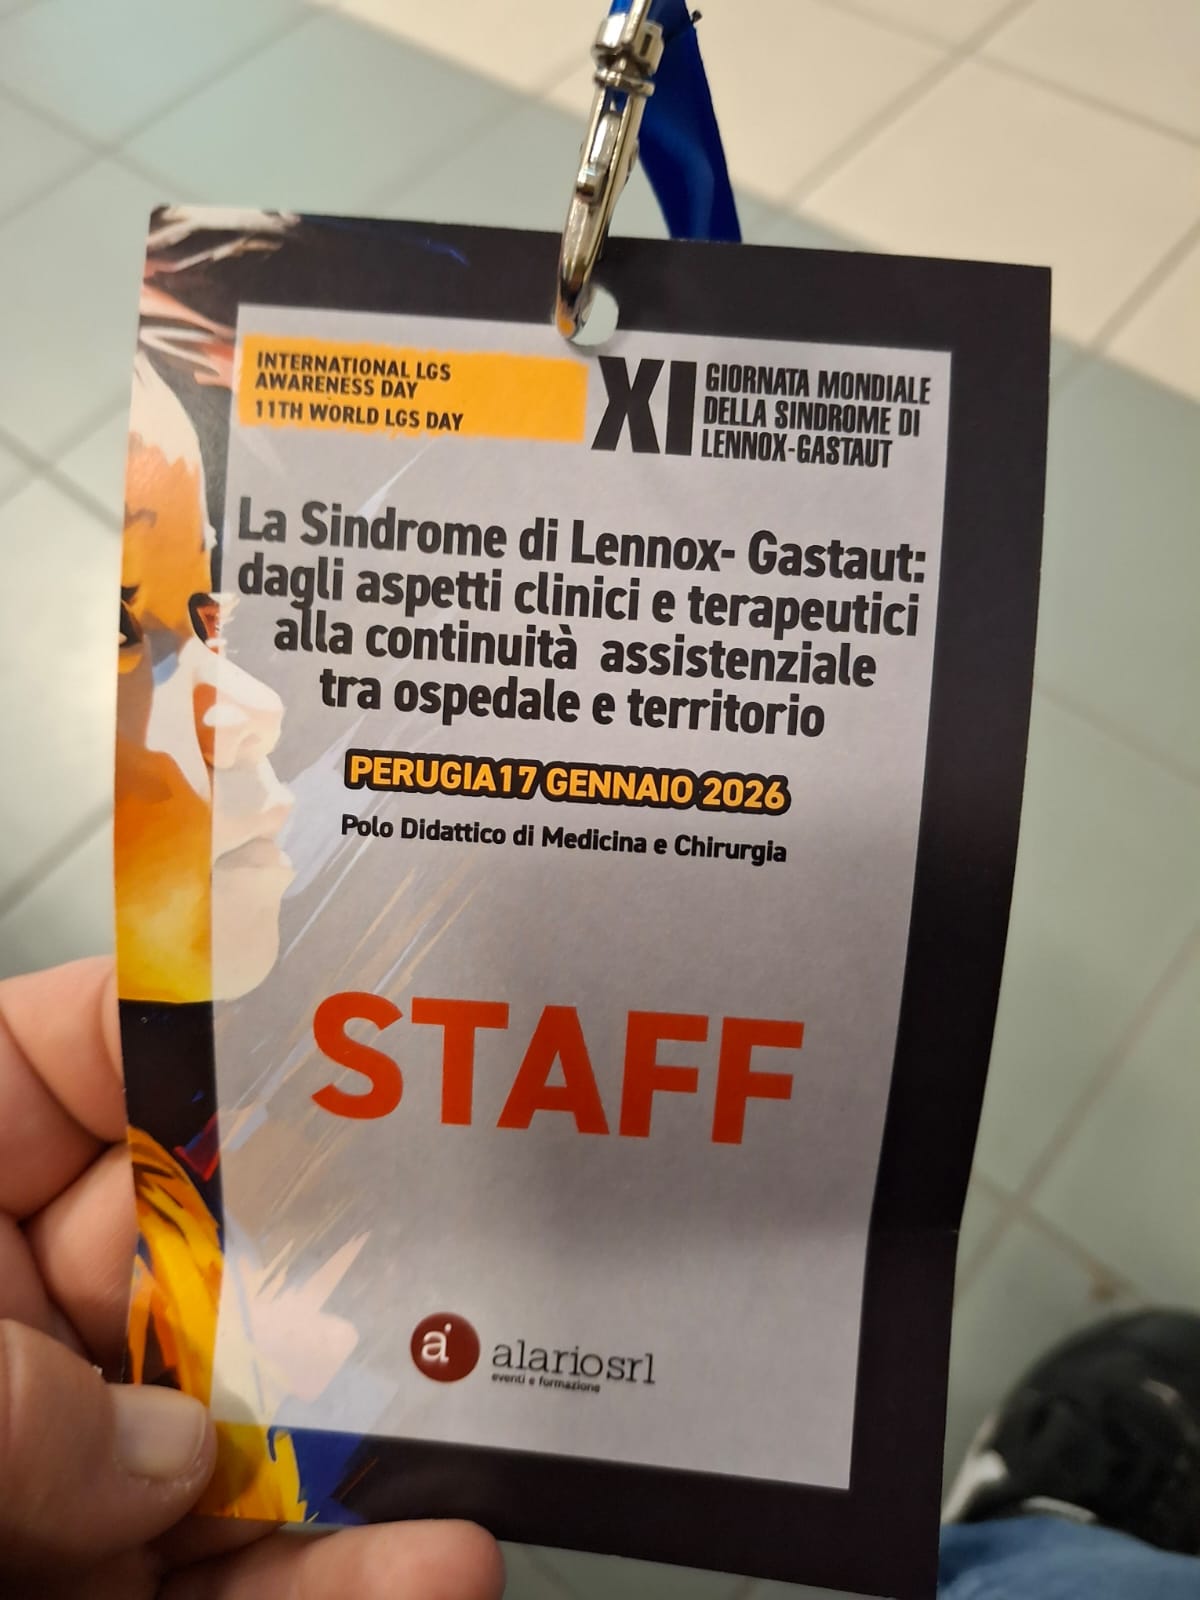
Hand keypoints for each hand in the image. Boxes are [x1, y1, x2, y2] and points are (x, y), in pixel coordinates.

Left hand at [0, 957, 504, 1599]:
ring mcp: (69, 1480)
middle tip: (443, 1221)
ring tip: (480, 1418)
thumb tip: (169, 1453)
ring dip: (380, 1433)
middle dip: (327, 1247)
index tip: (318, 1005)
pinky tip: (430, 1560)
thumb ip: (10, 1401)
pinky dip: (352, 1584)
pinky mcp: (111, 1599)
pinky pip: (255, 1590)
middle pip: (204, 1250)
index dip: (188, 1023)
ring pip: (253, 1434)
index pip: (70, 1070)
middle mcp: (16, 1339)